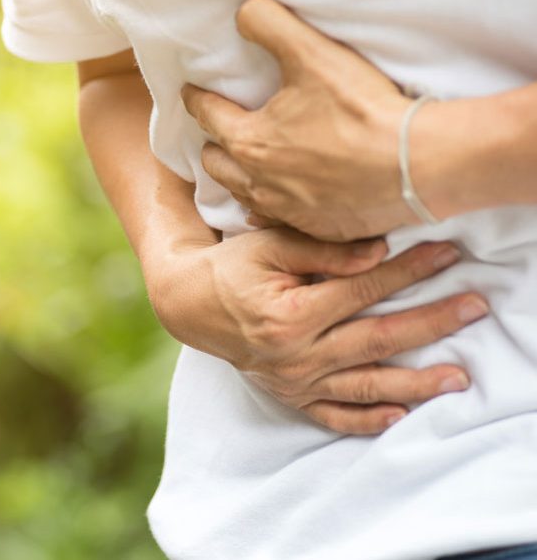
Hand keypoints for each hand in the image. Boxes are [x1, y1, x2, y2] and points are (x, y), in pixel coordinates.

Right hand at [144, 227, 487, 434]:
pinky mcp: (290, 396)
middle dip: (432, 322)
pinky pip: (335, 416)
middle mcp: (295, 354)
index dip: (409, 271)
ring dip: (416, 382)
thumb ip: (322, 249)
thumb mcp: (268, 245)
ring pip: (366, 385)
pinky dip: (368, 419)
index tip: (447, 254)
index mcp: (290, 313)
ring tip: (458, 377)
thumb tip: (378, 253)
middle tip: (475, 308)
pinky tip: (402, 415)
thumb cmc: (230, 267)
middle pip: (377, 339)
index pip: (364, 289)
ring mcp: (294, 380)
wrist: (189, 304)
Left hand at [181, 0, 420, 241]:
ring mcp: (287, 211)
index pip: (207, 115)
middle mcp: (259, 182)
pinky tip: (281, 200)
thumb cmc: (362, 110)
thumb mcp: (312, 53)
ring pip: (244, 195)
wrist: (418, 166)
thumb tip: (244, 13)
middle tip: (218, 131)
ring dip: (239, 178)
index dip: (196, 99)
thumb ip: (270, 25)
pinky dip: (272, 208)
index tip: (191, 93)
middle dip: (212, 144)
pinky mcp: (316, 228)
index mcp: (249, 141)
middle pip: (215, 164)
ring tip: (245, 164)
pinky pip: (279, 220)